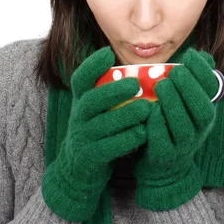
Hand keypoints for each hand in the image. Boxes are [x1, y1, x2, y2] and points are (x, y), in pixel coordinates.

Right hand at [42, 46, 151, 221]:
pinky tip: (142, 134)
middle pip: (90, 101)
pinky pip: (107, 148)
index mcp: (81, 101)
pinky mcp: (89, 157)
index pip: (80, 79)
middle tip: (135, 84)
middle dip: (112, 91)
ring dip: (124, 115)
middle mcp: (78, 117)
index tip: (108, 53)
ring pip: (100, 125)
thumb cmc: (96, 131)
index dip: (92, 65)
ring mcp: (81, 138)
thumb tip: (141, 71)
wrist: (78, 170)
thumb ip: (110, 92)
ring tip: (145, 108)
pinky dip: (125, 140)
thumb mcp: (97, 109)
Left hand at [134, 48, 218, 210]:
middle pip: (202, 110)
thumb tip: (202, 55)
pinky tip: (151, 110)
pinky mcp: (165, 156)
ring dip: (174, 104)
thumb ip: (191, 79)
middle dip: (190, 88)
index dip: (203, 71)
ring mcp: (183, 145)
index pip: (213, 90)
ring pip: (184, 126)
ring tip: (162, 86)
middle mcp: (199, 129)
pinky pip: (163, 141)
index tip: (190, 55)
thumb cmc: (172, 124)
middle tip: (176, 71)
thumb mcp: (185, 102)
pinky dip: (158, 124)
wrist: (165, 166)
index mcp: (205, 110)